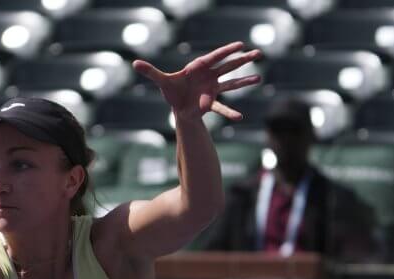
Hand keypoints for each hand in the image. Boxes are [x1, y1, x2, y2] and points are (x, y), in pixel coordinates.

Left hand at [133, 41, 262, 121]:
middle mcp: (210, 77)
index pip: (215, 57)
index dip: (228, 50)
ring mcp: (214, 89)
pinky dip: (229, 113)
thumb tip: (134, 63)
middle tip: (259, 53)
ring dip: (245, 82)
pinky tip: (240, 118)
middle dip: (243, 60)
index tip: (240, 44)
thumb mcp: (161, 81)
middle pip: (229, 66)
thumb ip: (151, 72)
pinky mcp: (212, 102)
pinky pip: (222, 108)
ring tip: (259, 78)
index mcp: (200, 68)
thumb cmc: (171, 91)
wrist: (177, 106)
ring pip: (232, 83)